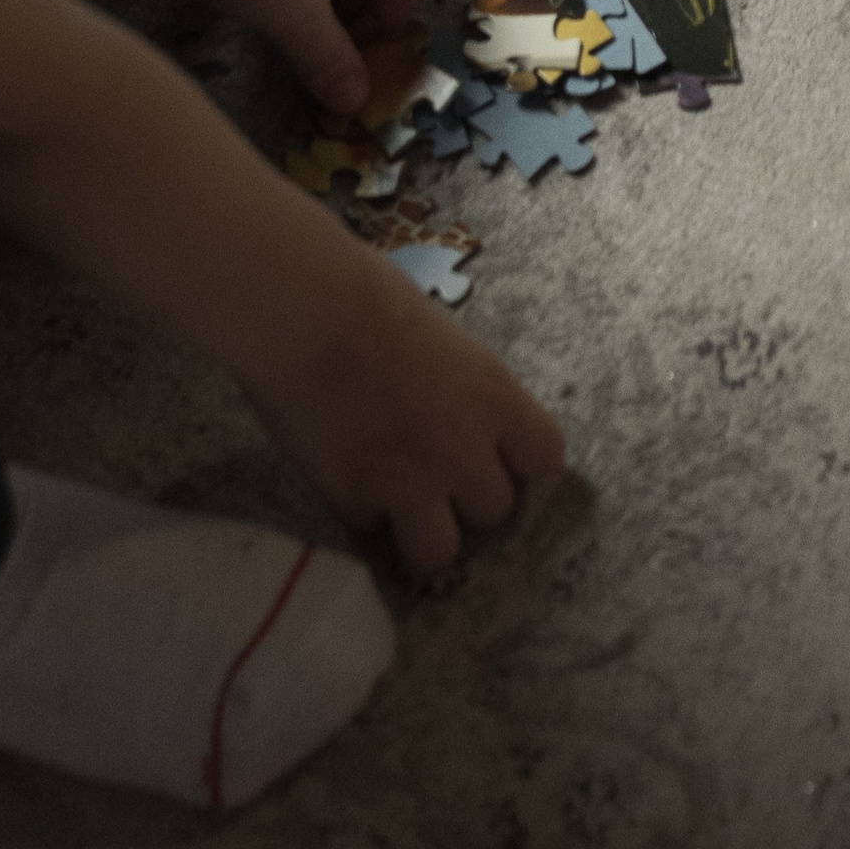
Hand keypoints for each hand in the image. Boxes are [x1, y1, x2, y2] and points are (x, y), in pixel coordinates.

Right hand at [240, 250, 569, 577]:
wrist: (303, 311)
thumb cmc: (371, 297)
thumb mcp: (446, 342)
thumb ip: (467, 392)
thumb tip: (468, 420)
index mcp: (493, 398)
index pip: (546, 457)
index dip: (521, 459)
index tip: (498, 451)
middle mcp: (462, 451)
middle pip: (496, 510)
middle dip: (469, 494)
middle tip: (438, 470)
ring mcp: (409, 485)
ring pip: (440, 551)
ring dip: (424, 528)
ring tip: (399, 501)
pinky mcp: (354, 503)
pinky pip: (372, 530)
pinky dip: (362, 511)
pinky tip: (346, 474)